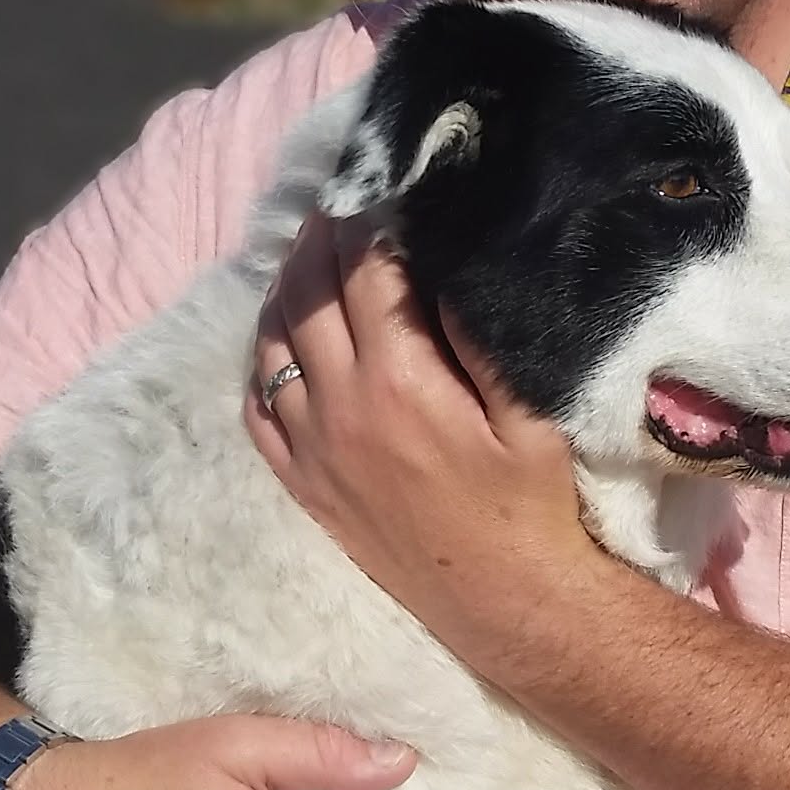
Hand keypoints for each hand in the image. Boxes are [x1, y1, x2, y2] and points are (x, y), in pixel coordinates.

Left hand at [245, 213, 600, 673]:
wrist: (507, 604)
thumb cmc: (531, 503)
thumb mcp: (528, 414)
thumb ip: (479, 338)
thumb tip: (444, 265)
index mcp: (400, 380)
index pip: (367, 273)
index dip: (371, 220)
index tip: (381, 185)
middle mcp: (340, 406)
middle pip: (312, 295)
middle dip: (324, 238)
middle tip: (340, 199)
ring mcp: (312, 447)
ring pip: (273, 342)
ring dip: (288, 285)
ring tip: (309, 248)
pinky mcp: (303, 482)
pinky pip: (257, 407)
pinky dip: (262, 358)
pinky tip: (280, 332)